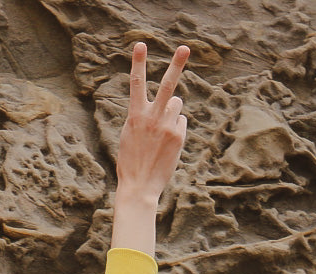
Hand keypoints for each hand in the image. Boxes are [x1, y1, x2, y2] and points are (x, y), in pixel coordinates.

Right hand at [111, 42, 189, 255]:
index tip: (140, 44)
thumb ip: (145, 116)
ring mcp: (167, 127)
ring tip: (162, 130)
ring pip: (176, 103)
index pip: (136, 84)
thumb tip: (169, 103)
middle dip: (176, 65)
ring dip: (172, 110)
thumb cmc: (131, 161)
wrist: (139, 187)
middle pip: (167, 86)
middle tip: (185, 48)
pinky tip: (167, 143)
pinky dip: (176, 128)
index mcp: (135, 116)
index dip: (138, 62)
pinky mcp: (178, 136)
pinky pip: (181, 121)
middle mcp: (152, 118)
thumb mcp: (130, 135)